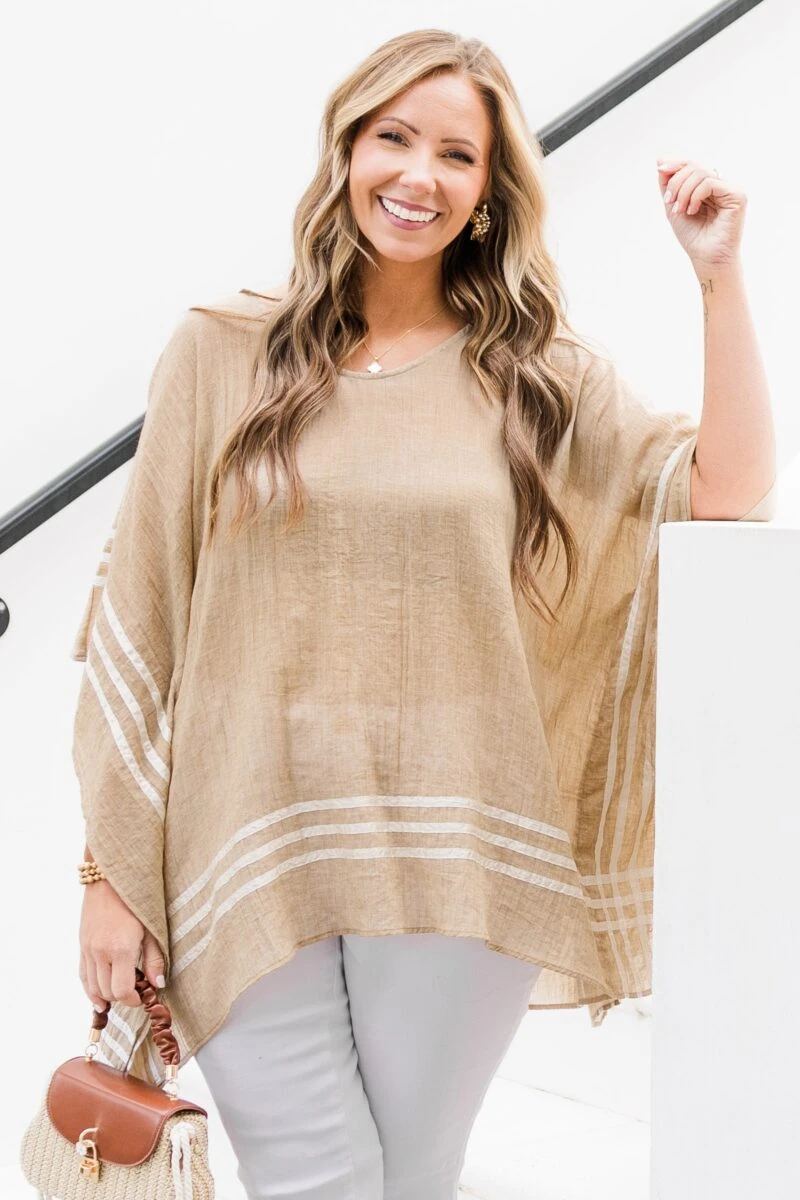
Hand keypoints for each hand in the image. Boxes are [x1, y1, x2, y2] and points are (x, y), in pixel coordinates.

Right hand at [79, 880, 165, 1009]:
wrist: (110, 879)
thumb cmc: (136, 900)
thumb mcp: (152, 928)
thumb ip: (155, 959)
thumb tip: (158, 985)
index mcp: (120, 949)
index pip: (122, 990)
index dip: (134, 1000)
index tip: (143, 998)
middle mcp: (100, 952)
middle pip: (107, 992)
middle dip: (122, 997)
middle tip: (136, 991)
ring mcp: (88, 949)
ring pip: (92, 987)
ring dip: (106, 995)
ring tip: (120, 994)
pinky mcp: (82, 944)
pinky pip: (82, 975)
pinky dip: (90, 988)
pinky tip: (99, 995)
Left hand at [657, 157, 746, 272]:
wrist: (705, 258)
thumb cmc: (693, 236)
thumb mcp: (673, 206)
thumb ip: (668, 184)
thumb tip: (660, 158)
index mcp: (707, 186)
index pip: (691, 165)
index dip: (675, 164)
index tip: (659, 169)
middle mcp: (720, 184)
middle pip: (694, 166)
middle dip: (676, 182)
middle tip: (670, 202)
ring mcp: (730, 189)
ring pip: (701, 173)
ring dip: (683, 191)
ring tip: (679, 210)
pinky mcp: (737, 195)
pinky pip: (711, 182)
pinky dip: (696, 195)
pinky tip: (692, 210)